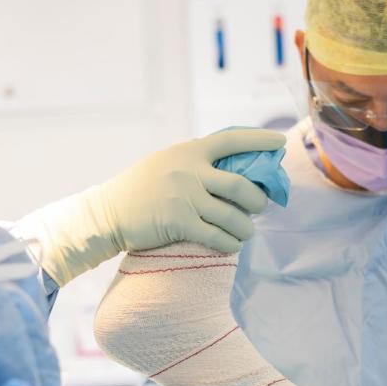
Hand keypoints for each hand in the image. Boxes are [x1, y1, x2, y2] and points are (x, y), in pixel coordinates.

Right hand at [13, 128, 285, 285]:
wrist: (107, 213)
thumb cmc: (139, 189)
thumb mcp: (166, 163)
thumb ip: (195, 162)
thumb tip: (234, 168)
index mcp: (188, 151)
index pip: (231, 140)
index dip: (258, 140)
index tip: (279, 142)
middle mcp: (189, 171)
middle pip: (240, 186)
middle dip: (258, 200)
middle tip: (260, 207)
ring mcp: (184, 198)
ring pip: (232, 215)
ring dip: (246, 227)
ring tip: (247, 232)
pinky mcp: (179, 223)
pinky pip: (217, 237)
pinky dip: (230, 243)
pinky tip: (232, 245)